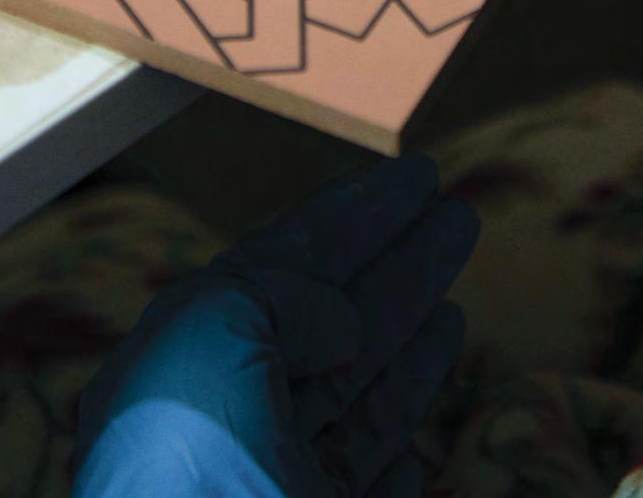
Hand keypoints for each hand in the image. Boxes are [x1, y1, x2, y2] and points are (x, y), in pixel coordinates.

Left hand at [72, 154, 477, 497]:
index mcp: (181, 369)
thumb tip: (340, 319)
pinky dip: (409, 403)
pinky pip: (374, 457)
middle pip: (325, 319)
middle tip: (453, 205)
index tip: (409, 176)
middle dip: (390, 257)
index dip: (344, 217)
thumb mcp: (210, 337)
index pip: (273, 269)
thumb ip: (276, 300)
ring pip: (358, 382)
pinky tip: (439, 352)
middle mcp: (229, 423)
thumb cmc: (192, 475)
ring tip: (460, 255)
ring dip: (412, 313)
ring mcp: (278, 486)